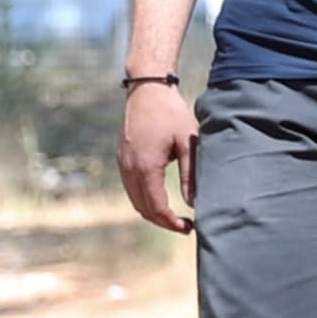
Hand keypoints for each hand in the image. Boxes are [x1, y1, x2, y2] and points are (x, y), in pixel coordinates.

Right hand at [118, 79, 197, 232]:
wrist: (147, 89)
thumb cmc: (171, 113)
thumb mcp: (188, 142)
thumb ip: (190, 175)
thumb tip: (194, 203)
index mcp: (145, 166)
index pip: (157, 207)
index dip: (172, 222)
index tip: (189, 228)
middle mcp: (129, 169)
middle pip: (144, 209)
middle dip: (163, 222)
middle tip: (185, 226)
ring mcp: (122, 164)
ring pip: (135, 201)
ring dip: (154, 213)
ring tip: (176, 216)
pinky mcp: (122, 159)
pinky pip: (132, 189)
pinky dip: (145, 200)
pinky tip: (162, 200)